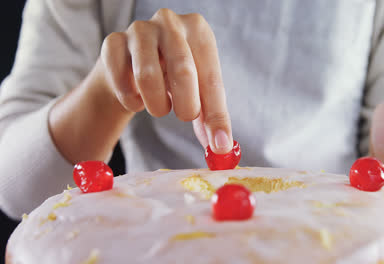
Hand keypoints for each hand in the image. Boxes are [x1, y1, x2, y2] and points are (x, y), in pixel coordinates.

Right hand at [100, 8, 231, 153]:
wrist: (131, 67)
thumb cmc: (172, 78)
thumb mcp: (198, 93)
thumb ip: (210, 119)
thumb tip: (221, 147)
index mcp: (199, 31)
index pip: (212, 78)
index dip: (216, 115)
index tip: (219, 144)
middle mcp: (170, 22)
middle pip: (183, 71)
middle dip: (186, 106)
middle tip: (184, 116)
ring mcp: (139, 29)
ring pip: (147, 76)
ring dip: (156, 104)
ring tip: (160, 106)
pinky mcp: (113, 42)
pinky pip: (121, 80)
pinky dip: (130, 99)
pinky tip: (137, 98)